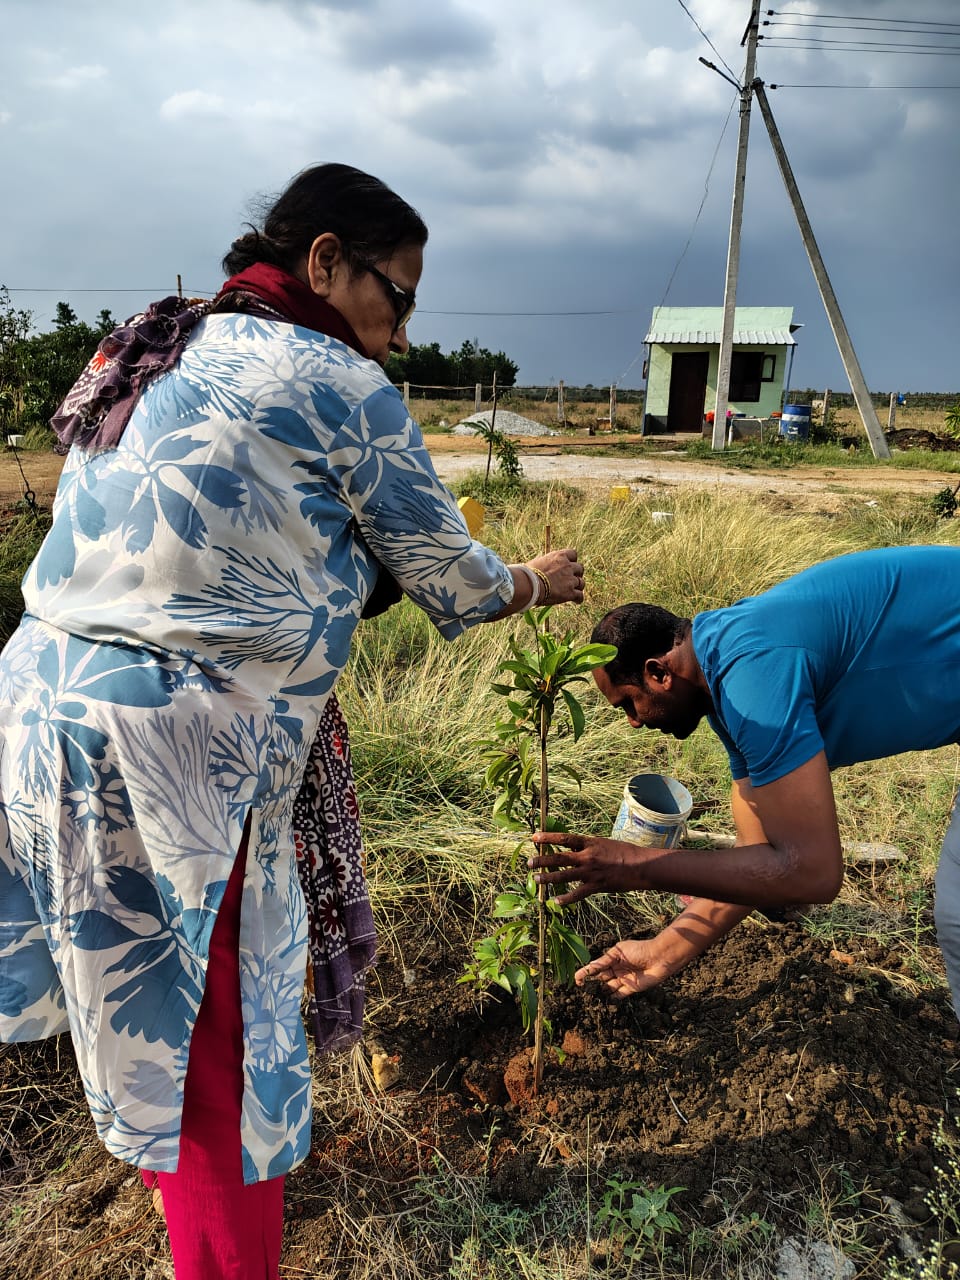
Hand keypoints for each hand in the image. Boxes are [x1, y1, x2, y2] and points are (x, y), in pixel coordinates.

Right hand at [527, 547, 583, 604]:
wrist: (529, 585)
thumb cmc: (527, 574)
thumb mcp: (536, 562)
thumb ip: (544, 563)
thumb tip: (540, 563)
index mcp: (559, 556)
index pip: (573, 554)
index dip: (572, 560)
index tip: (569, 565)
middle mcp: (567, 566)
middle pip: (580, 568)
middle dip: (577, 574)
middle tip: (572, 579)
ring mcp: (570, 579)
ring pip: (581, 583)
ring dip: (578, 586)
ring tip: (574, 591)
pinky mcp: (570, 592)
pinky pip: (580, 596)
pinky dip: (578, 599)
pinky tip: (576, 601)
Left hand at [528, 832, 651, 904]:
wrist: (641, 866)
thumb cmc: (625, 852)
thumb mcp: (604, 843)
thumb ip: (588, 847)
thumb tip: (574, 849)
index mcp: (589, 842)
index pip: (564, 838)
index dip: (547, 838)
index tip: (533, 838)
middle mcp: (587, 856)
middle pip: (559, 857)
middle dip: (542, 860)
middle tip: (528, 862)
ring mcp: (591, 872)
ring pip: (564, 875)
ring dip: (548, 878)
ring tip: (536, 879)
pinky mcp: (596, 885)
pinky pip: (577, 893)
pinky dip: (566, 898)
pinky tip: (556, 901)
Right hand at [576, 938, 680, 998]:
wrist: (659, 958)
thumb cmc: (639, 950)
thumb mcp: (619, 952)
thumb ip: (605, 961)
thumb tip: (591, 967)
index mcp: (612, 958)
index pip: (596, 966)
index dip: (586, 972)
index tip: (576, 979)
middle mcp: (616, 969)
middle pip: (601, 977)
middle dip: (591, 983)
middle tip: (582, 990)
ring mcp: (623, 979)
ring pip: (608, 987)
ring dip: (600, 991)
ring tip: (590, 997)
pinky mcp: (631, 988)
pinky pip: (619, 994)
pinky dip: (612, 997)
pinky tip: (604, 1000)